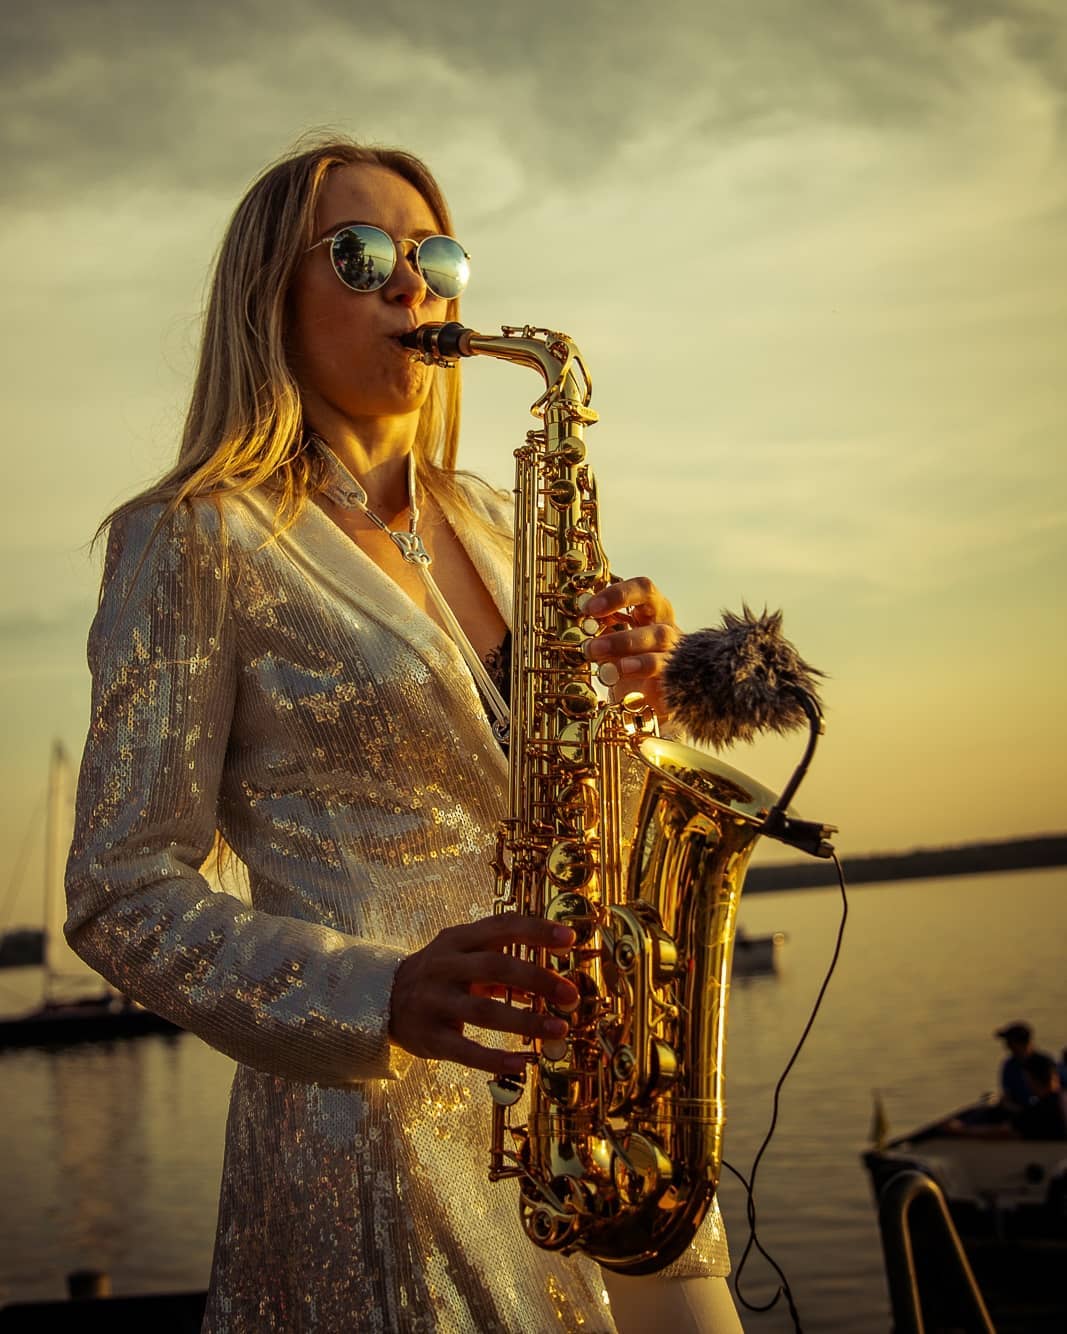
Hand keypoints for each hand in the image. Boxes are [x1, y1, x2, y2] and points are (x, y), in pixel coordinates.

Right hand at [389, 914, 578, 1073]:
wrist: (381, 1000)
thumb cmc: (438, 975)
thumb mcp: (462, 956)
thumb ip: (502, 962)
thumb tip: (549, 982)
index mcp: (457, 939)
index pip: (501, 925)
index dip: (536, 930)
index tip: (569, 939)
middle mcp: (444, 966)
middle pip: (496, 967)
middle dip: (537, 979)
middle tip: (570, 994)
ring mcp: (434, 1001)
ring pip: (484, 1011)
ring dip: (526, 1021)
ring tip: (559, 1029)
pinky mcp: (429, 1036)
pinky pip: (465, 1050)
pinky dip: (495, 1058)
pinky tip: (521, 1063)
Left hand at [582, 575, 680, 721]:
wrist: (654, 708)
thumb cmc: (631, 673)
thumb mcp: (613, 648)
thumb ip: (601, 633)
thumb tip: (576, 624)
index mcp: (651, 616)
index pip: (642, 589)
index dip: (616, 592)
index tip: (589, 607)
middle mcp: (666, 627)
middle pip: (656, 599)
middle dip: (620, 601)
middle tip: (589, 619)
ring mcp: (674, 651)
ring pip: (659, 635)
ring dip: (623, 640)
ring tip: (595, 650)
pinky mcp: (676, 678)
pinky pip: (664, 668)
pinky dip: (641, 666)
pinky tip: (620, 670)